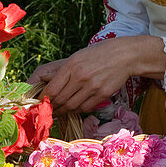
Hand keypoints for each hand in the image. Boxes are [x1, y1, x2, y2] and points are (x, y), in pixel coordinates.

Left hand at [27, 35, 163, 113]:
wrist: (124, 55)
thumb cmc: (98, 55)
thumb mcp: (77, 58)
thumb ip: (61, 73)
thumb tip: (47, 89)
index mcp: (71, 66)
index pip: (51, 90)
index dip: (43, 100)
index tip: (41, 103)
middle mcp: (80, 77)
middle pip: (59, 100)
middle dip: (52, 108)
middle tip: (48, 110)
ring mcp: (92, 86)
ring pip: (71, 107)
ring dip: (63, 111)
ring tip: (60, 111)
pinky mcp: (103, 94)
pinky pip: (85, 108)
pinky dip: (77, 110)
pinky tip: (75, 108)